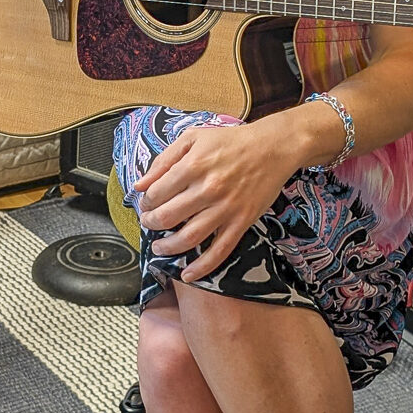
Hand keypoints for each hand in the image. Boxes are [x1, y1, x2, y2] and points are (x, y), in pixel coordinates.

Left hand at [133, 120, 299, 282]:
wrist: (273, 148)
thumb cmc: (232, 141)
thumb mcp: (193, 138)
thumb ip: (164, 159)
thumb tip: (139, 185)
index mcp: (193, 166)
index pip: (157, 192)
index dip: (146, 201)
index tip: (147, 203)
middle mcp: (208, 189)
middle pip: (167, 217)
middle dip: (151, 224)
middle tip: (148, 223)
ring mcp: (226, 208)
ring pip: (188, 238)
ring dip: (168, 247)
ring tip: (159, 247)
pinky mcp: (241, 221)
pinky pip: (220, 250)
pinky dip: (202, 266)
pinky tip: (188, 274)